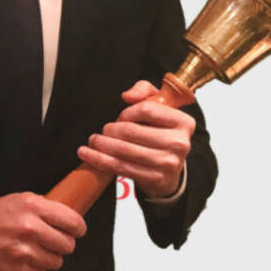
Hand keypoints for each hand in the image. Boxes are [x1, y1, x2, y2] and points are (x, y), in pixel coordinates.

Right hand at [0, 192, 87, 270]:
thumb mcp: (21, 199)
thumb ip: (45, 208)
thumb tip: (70, 219)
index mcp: (33, 207)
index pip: (73, 222)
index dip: (78, 228)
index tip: (77, 231)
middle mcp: (30, 228)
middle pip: (68, 245)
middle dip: (63, 243)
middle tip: (54, 240)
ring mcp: (23, 251)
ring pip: (56, 262)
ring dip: (50, 257)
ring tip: (37, 249)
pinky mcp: (16, 269)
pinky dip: (36, 266)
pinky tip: (25, 257)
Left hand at [77, 80, 193, 197]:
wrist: (169, 171)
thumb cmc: (161, 134)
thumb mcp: (159, 107)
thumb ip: (144, 91)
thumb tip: (128, 96)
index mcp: (183, 122)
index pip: (146, 109)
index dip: (127, 112)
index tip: (120, 117)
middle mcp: (179, 143)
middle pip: (131, 131)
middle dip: (110, 129)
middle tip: (103, 131)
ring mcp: (168, 163)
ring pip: (123, 150)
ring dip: (101, 144)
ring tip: (93, 141)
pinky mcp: (155, 179)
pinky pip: (120, 167)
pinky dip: (99, 160)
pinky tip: (88, 154)